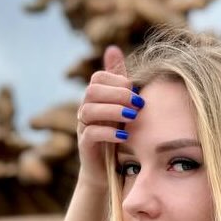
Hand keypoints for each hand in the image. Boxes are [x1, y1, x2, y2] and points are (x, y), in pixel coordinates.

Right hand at [76, 44, 143, 188]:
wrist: (109, 172)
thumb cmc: (119, 137)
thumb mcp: (124, 108)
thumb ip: (121, 83)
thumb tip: (114, 48)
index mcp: (95, 99)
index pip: (98, 77)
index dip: (117, 80)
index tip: (136, 90)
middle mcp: (86, 110)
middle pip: (92, 91)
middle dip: (117, 94)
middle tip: (137, 104)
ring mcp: (83, 128)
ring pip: (89, 110)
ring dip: (113, 111)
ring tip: (132, 117)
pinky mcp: (85, 146)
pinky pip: (90, 133)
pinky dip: (108, 132)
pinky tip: (124, 135)